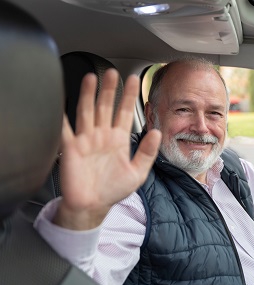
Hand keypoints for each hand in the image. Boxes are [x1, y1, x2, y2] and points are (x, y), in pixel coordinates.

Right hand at [53, 69, 160, 229]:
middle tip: (112, 72)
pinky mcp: (70, 148)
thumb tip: (157, 132)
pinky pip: (65, 129)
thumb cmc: (113, 190)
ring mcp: (85, 140)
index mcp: (118, 140)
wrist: (93, 207)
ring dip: (89, 95)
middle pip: (105, 107)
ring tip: (91, 78)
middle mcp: (102, 136)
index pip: (124, 112)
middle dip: (109, 89)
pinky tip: (59, 101)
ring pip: (87, 111)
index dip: (128, 96)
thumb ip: (147, 152)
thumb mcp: (138, 172)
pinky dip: (62, 116)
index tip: (133, 80)